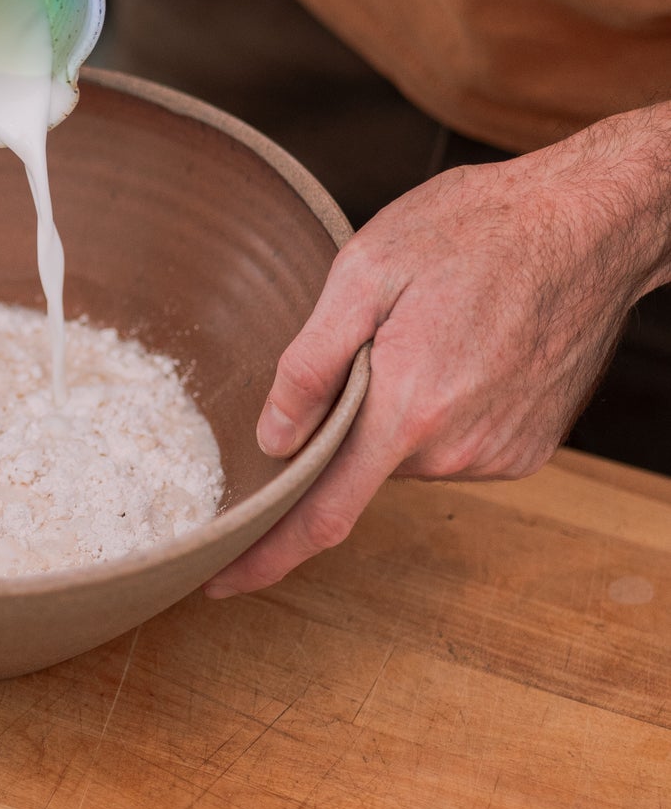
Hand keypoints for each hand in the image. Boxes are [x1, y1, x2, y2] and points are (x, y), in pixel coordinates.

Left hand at [204, 108, 670, 598]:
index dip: (267, 556)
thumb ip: (311, 363)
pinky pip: (454, 446)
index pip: (323, 514)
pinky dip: (439, 412)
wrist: (588, 225)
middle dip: (345, 423)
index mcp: (409, 410)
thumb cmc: (475, 230)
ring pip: (408, 455)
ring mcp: (499, 454)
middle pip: (361, 466)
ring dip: (396, 413)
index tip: (221, 584)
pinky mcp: (527, 449)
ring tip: (427, 334)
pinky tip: (462, 352)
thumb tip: (271, 438)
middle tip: (367, 341)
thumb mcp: (365, 269)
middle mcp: (457, 450)